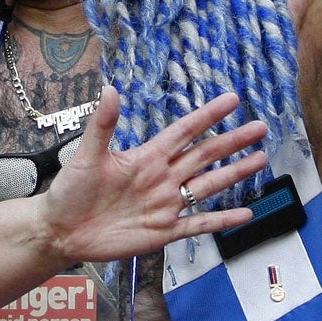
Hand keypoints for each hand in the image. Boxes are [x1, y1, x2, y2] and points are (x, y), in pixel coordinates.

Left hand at [36, 87, 266, 267]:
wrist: (61, 231)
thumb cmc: (70, 191)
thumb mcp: (85, 156)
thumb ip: (102, 125)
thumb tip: (111, 89)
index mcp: (146, 157)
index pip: (184, 131)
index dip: (207, 116)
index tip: (231, 100)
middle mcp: (162, 178)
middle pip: (205, 155)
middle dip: (232, 142)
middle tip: (260, 128)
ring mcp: (165, 205)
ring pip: (208, 186)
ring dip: (234, 174)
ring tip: (260, 159)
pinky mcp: (163, 232)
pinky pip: (198, 225)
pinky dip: (221, 220)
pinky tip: (244, 214)